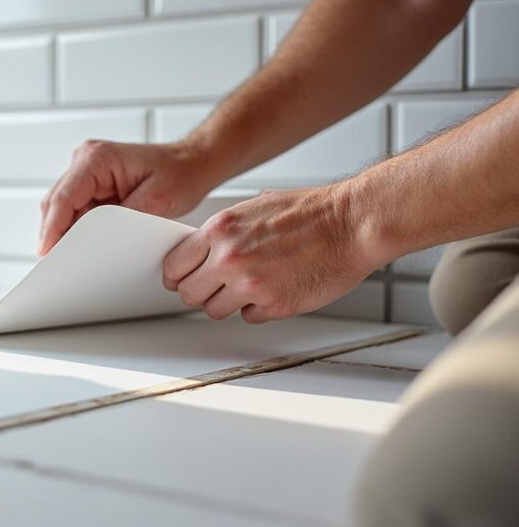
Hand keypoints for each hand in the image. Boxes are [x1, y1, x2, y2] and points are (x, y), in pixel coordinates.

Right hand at [38, 140, 222, 255]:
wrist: (193, 162)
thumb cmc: (180, 173)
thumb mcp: (155, 201)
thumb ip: (121, 220)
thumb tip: (96, 241)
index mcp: (97, 158)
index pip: (63, 196)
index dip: (52, 227)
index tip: (47, 251)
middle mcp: (86, 160)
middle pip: (55, 203)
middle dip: (53, 233)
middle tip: (55, 264)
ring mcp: (86, 172)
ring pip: (61, 208)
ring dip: (64, 232)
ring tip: (70, 258)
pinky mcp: (92, 185)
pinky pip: (74, 210)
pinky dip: (76, 229)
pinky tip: (83, 246)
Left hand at [162, 185, 379, 322]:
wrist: (352, 223)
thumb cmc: (310, 213)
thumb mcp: (252, 208)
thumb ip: (223, 233)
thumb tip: (201, 252)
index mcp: (220, 230)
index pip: (174, 265)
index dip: (178, 274)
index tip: (183, 277)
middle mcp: (229, 258)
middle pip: (189, 293)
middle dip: (201, 291)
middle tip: (216, 286)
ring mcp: (250, 285)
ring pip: (214, 310)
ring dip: (228, 303)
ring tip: (250, 286)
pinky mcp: (274, 306)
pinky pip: (248, 317)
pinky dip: (258, 309)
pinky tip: (274, 289)